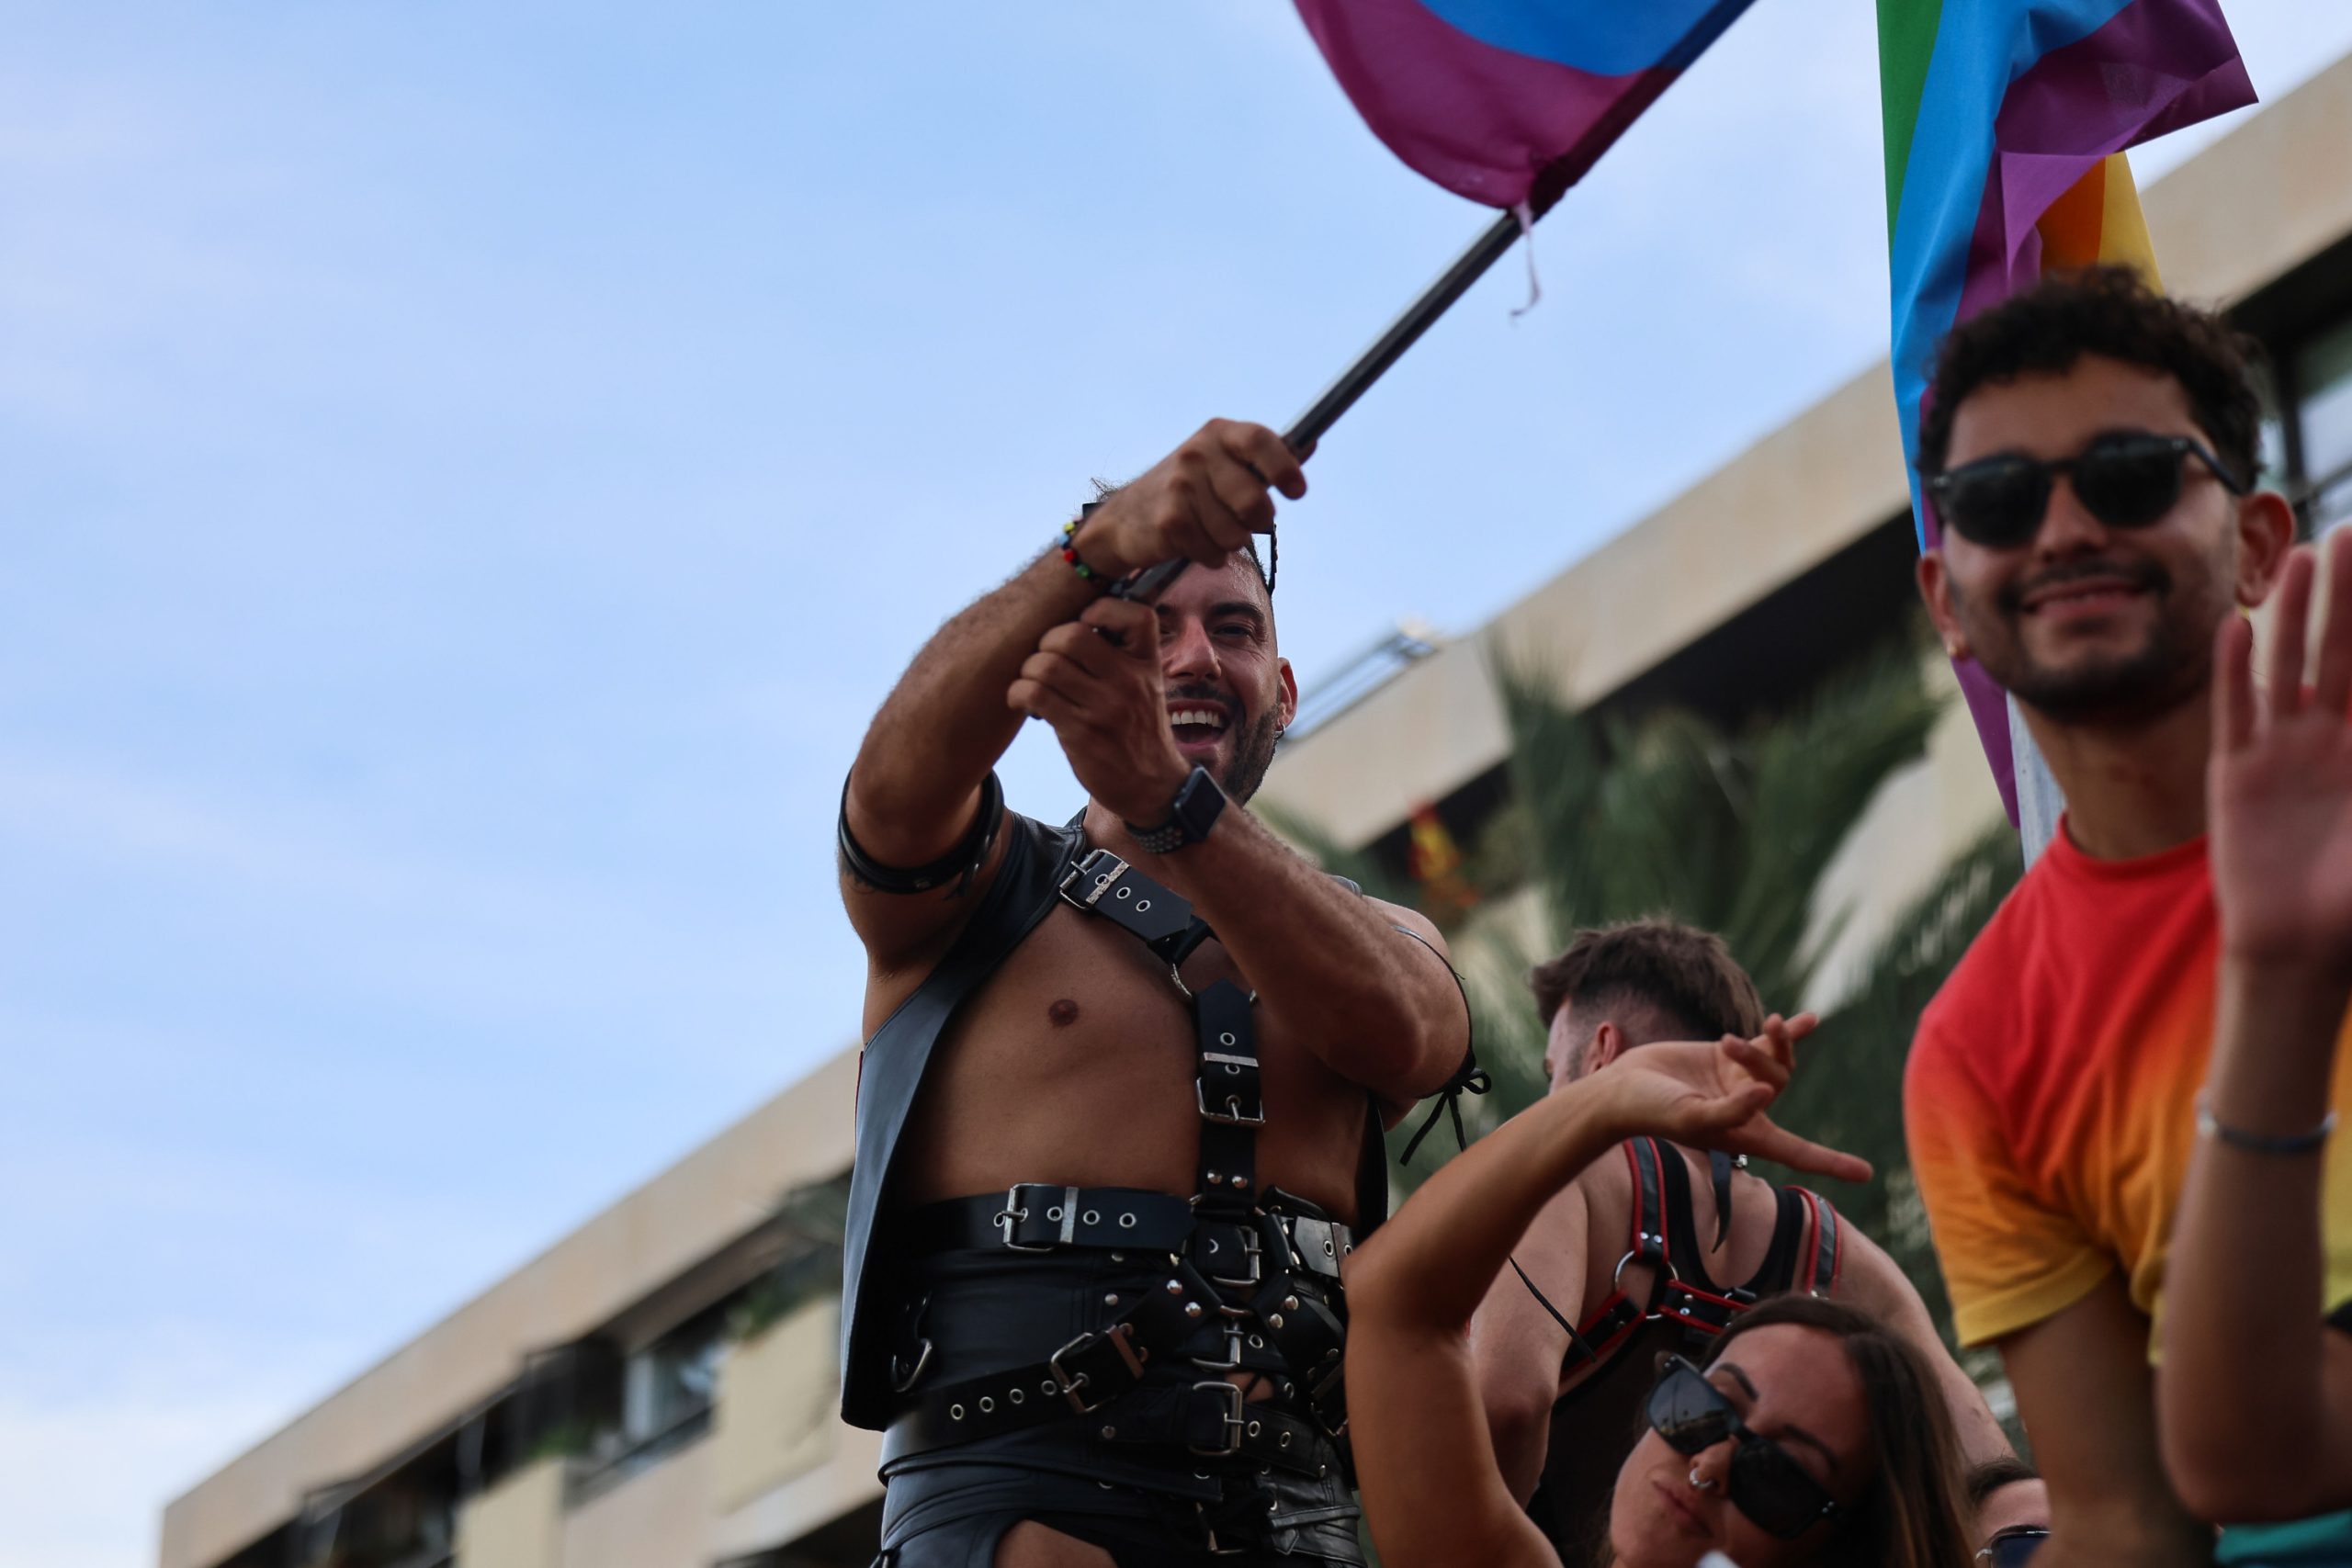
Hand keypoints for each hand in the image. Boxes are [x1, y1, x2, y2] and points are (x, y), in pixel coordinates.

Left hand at [1007, 596, 1188, 823]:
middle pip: (1072, 634)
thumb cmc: (1139, 731)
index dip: (1100, 608)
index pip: (1134, 613)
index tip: (1085, 624)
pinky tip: (1022, 700)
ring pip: (1047, 665)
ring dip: (1028, 670)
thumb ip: (1119, 656)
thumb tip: (1070, 623)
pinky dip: (1018, 693)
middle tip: (1045, 657)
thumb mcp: (1146, 685)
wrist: (1154, 787)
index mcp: (1148, 663)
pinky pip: (1035, 695)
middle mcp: (1130, 681)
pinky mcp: (1082, 733)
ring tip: (1030, 681)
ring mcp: (1106, 708)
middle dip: (1047, 642)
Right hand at [1071, 419, 1306, 576]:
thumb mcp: (1222, 462)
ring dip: (1230, 542)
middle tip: (1248, 522)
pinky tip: (1194, 543)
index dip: (1284, 467)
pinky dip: (1209, 556)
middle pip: (1254, 500)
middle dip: (1258, 521)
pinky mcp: (1168, 520)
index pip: (1259, 440)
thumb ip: (1264, 457)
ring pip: (1236, 534)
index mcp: (1218, 434)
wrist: (1124, 520)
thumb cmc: (1187, 490)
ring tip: (1211, 530)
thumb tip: (1310, 444)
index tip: (1297, 491)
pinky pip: (1212, 551)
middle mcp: (1197, 454)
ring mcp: (1180, 486)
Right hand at [1587, 1014, 1871, 1183]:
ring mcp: (1739, 1080)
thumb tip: (1767, 1094)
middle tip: (1732, 1045)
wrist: (1623, 1087)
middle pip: (1780, 1082)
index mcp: (1746, 1135)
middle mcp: (1748, 1109)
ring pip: (1775, 1059)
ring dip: (1772, 1041)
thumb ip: (1730, 1110)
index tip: (1866, 1174)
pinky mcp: (1726, 1056)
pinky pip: (1766, 1043)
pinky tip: (1810, 1021)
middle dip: (1766, 1060)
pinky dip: (1788, 1033)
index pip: (1798, 1151)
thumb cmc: (1653, 1112)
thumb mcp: (1692, 1117)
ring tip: (1765, 1022)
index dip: (1831, 1162)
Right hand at [2211, 531, 2351, 981]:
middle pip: (2342, 652)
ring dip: (2294, 614)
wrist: (2299, 950)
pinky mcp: (2236, 775)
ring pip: (2290, 667)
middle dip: (2351, 596)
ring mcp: (2282, 754)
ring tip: (2302, 559)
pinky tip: (2237, 631)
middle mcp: (2331, 741)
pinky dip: (2237, 673)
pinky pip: (2234, 713)